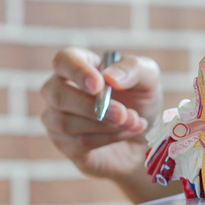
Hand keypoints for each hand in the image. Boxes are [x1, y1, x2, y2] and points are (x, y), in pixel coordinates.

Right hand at [41, 48, 162, 180]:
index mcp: (77, 65)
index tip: (99, 85)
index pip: (63, 60)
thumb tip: (110, 77)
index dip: (78, 71)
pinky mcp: (64, 144)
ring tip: (133, 123)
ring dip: (106, 125)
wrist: (144, 138)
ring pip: (66, 122)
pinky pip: (78, 142)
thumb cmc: (140, 101)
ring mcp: (57, 118)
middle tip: (123, 114)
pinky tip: (125, 134)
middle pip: (57, 94)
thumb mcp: (148, 78)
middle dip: (92, 106)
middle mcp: (60, 89)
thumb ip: (133, 69)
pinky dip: (107, 139)